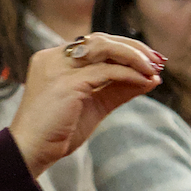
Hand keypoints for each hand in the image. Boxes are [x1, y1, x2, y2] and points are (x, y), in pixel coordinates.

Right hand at [8, 34, 163, 177]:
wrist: (32, 151)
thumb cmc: (58, 131)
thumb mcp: (94, 104)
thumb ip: (118, 89)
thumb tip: (152, 77)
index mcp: (54, 59)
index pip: (95, 42)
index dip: (125, 47)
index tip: (150, 60)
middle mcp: (53, 58)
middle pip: (101, 39)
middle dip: (134, 48)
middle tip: (159, 60)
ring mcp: (58, 69)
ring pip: (104, 48)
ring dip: (134, 56)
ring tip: (154, 68)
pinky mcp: (67, 84)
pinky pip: (107, 71)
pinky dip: (129, 74)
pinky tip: (144, 80)